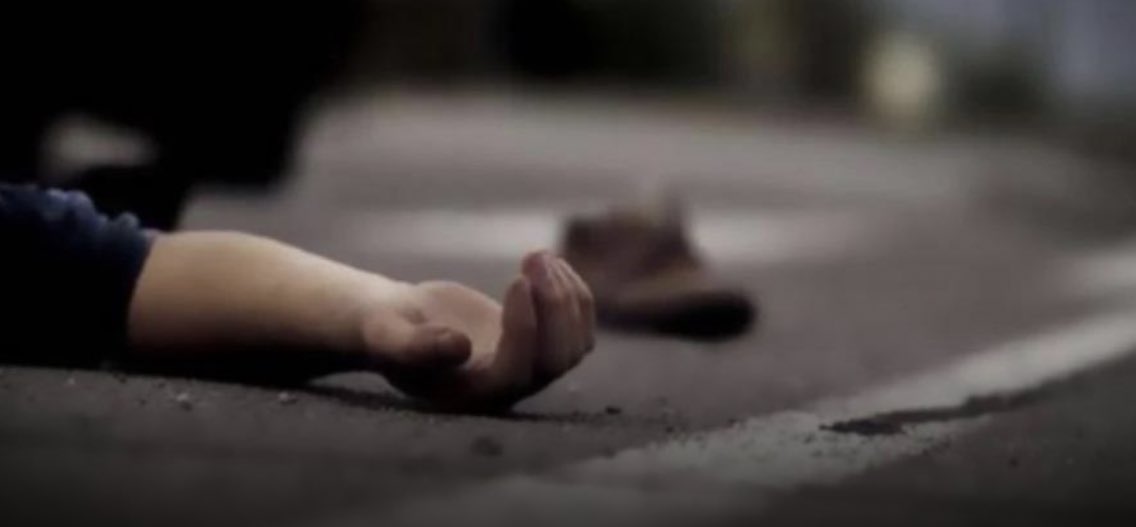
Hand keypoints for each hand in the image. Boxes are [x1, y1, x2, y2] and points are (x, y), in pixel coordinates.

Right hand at [360, 251, 594, 410]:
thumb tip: (459, 347)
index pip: (517, 370)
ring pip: (576, 344)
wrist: (400, 322)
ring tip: (538, 255)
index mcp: (472, 394)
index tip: (517, 279)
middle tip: (534, 256)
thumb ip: (417, 346)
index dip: (525, 328)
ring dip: (567, 296)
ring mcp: (530, 368)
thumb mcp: (389, 337)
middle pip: (557, 360)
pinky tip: (550, 261)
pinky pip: (579, 327)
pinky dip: (574, 292)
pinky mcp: (541, 344)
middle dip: (554, 306)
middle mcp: (508, 389)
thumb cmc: (388, 330)